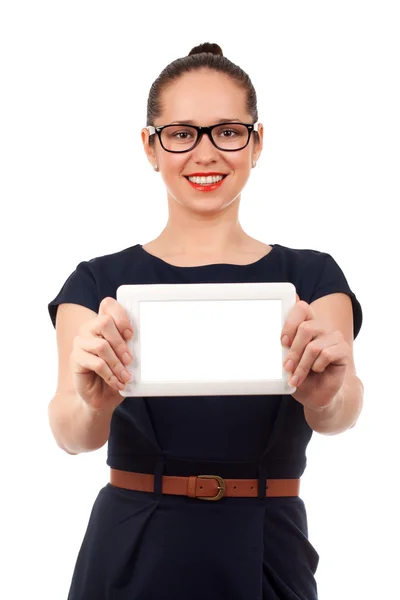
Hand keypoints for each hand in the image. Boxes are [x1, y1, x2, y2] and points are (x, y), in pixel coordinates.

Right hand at [70, 297, 133, 412]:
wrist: (102, 397)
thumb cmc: (116, 373)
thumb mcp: (126, 357)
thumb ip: (130, 345)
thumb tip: (141, 342)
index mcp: (103, 323)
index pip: (108, 305)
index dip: (121, 315)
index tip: (131, 334)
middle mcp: (89, 329)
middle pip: (105, 322)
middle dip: (121, 343)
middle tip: (130, 359)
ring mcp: (80, 343)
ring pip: (102, 345)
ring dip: (117, 363)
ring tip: (125, 376)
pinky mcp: (76, 359)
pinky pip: (96, 363)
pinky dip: (110, 374)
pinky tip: (117, 382)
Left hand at [281, 294, 349, 411]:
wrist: (315, 395)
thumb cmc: (299, 374)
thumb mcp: (287, 360)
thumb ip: (283, 346)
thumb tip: (275, 340)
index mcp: (306, 323)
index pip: (301, 308)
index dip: (290, 322)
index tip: (283, 341)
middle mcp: (321, 327)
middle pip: (305, 328)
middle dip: (293, 351)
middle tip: (287, 366)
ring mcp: (334, 337)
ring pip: (313, 346)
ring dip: (302, 365)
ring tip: (296, 376)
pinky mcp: (343, 349)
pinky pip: (326, 354)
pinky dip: (317, 366)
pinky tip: (317, 371)